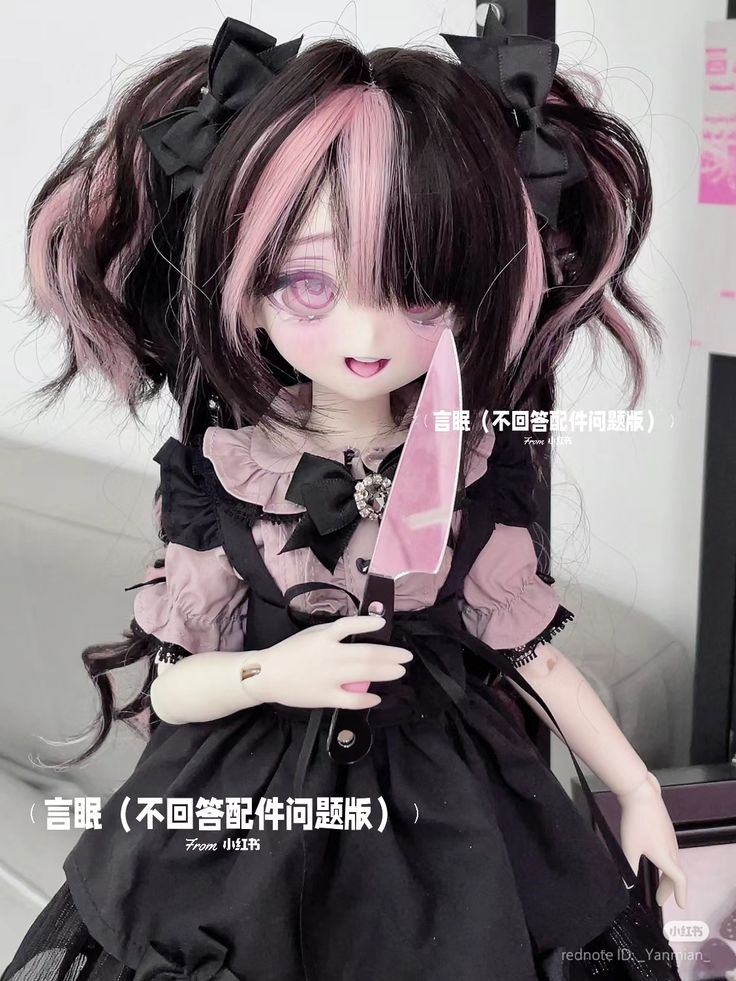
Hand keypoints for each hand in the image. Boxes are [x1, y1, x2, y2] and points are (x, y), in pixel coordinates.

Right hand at [239, 615, 412, 710]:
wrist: (267, 675)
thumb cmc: (291, 652)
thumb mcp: (311, 634)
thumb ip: (333, 633)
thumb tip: (360, 631)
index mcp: (324, 637)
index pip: (349, 626)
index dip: (368, 624)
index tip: (383, 625)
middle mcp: (329, 655)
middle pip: (366, 654)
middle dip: (390, 655)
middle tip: (406, 656)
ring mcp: (329, 677)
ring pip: (364, 675)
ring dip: (385, 672)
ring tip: (399, 671)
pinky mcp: (325, 697)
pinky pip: (351, 699)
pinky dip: (366, 699)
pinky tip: (377, 697)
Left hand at [617, 772, 686, 908]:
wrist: (641, 794)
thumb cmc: (636, 822)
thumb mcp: (629, 847)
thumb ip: (628, 867)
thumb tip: (625, 884)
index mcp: (665, 856)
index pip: (679, 880)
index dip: (681, 894)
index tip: (680, 905)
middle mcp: (671, 848)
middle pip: (676, 873)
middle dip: (669, 888)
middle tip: (659, 897)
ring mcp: (670, 837)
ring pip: (673, 861)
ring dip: (667, 874)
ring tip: (657, 880)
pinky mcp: (666, 827)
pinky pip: (670, 851)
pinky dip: (666, 862)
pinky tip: (655, 858)